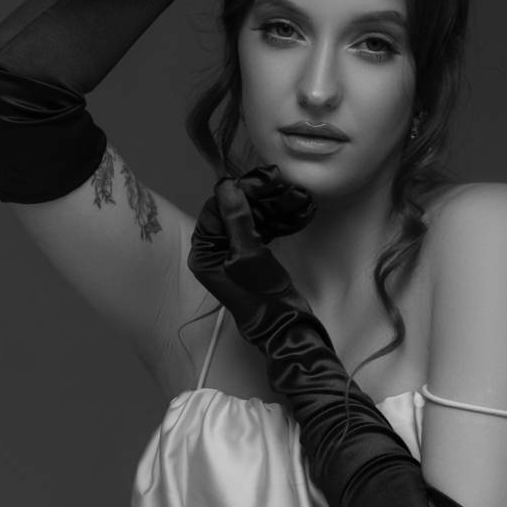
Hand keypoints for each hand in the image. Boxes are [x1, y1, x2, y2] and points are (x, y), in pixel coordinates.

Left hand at [188, 166, 315, 333]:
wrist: (285, 327)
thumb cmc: (262, 297)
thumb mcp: (248, 254)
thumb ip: (237, 219)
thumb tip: (226, 186)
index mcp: (205, 252)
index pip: (217, 208)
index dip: (242, 190)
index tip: (266, 179)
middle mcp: (216, 251)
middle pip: (237, 210)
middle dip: (264, 198)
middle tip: (287, 186)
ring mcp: (235, 254)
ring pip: (254, 218)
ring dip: (278, 208)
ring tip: (302, 200)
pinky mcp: (254, 257)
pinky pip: (265, 231)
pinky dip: (282, 222)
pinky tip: (301, 214)